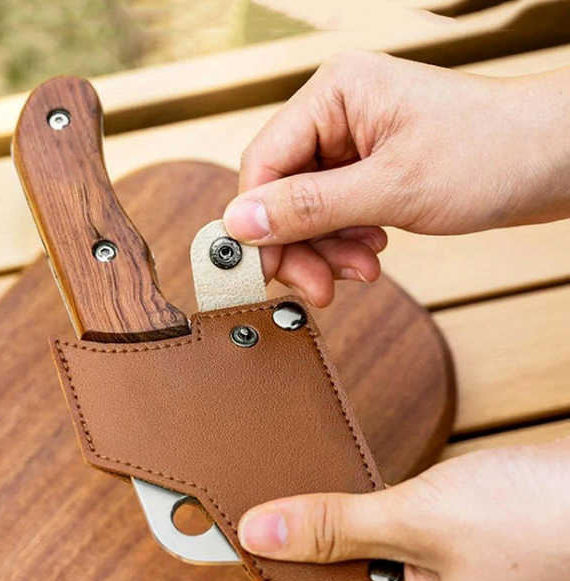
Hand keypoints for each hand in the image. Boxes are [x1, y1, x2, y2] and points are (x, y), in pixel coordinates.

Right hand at [223, 51, 569, 306]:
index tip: (265, 271)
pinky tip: (371, 255)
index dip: (259, 223)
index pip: (264, 163)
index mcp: (335, 94)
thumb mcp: (391, 189)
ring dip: (325, 250)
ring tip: (361, 272)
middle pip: (282, 192)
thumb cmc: (491, 154)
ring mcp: (354, 143)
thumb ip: (310, 207)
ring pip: (307, 210)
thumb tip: (240, 224)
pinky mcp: (371, 169)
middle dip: (299, 246)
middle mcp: (337, 114)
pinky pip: (335, 213)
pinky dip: (345, 243)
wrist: (558, 160)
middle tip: (319, 288)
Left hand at [237, 439, 569, 580]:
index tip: (242, 520)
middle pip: (340, 578)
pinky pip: (393, 538)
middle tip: (268, 491)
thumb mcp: (414, 518)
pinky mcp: (456, 556)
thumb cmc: (531, 517)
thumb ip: (333, 525)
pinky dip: (371, 512)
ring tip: (305, 483)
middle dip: (309, 536)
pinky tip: (354, 486)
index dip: (279, 558)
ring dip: (340, 519)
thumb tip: (260, 530)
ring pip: (366, 553)